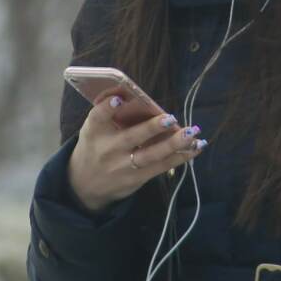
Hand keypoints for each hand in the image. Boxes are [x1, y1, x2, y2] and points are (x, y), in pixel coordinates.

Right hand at [67, 95, 204, 214]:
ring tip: (192, 133)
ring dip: (174, 144)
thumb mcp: (94, 130)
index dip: (107, 108)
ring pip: (151, 155)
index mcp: (94, 132)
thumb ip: (109, 114)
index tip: (119, 99)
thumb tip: (133, 94)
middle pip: (131, 138)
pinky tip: (196, 146)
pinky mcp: (137, 179)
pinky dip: (180, 157)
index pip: (97, 117)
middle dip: (152, 128)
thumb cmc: (96, 147)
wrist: (85, 186)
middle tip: (171, 118)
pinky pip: (161, 167)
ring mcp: (123, 167)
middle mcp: (108, 150)